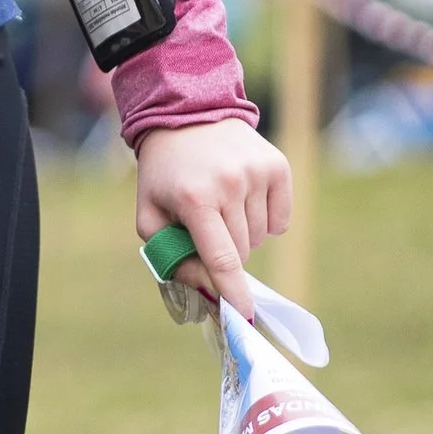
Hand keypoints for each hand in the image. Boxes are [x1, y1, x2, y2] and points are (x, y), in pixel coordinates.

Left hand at [134, 119, 292, 320]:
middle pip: (242, 252)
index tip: (243, 316)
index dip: (232, 291)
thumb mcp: (150, 215)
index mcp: (194, 199)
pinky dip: (266, 221)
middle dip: (225, 253)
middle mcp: (230, 184)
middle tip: (207, 229)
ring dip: (244, 235)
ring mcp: (257, 173)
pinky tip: (244, 198)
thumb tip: (206, 289)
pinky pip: (281, 220)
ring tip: (223, 207)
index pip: (221, 258)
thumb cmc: (165, 176)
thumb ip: (171, 256)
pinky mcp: (279, 167)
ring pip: (262, 238)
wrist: (190, 117)